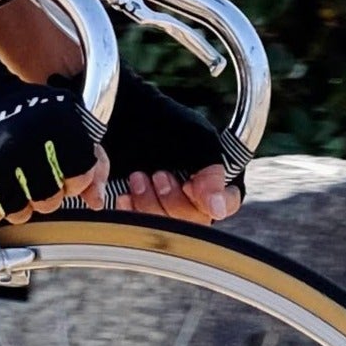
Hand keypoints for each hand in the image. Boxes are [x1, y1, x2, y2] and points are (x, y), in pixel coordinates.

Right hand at [0, 42, 99, 224]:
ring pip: (20, 213)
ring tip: (10, 178)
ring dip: (18, 201)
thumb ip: (89, 157)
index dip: (73, 179)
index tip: (63, 170)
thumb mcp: (63, 117)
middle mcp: (22, 143)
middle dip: (45, 192)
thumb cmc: (19, 107)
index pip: (80, 178)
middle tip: (33, 174)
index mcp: (52, 124)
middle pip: (50, 201)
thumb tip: (96, 200)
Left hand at [104, 77, 242, 226]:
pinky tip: (126, 195)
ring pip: (167, 230)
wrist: (119, 116)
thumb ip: (212, 173)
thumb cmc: (162, 123)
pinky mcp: (140, 215)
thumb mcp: (195, 140)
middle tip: (159, 174)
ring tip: (138, 178)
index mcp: (215, 180)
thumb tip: (219, 211)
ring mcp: (166, 209)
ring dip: (150, 205)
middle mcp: (195, 199)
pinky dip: (132, 214)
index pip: (227, 205)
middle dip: (173, 201)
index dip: (210, 201)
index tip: (189, 184)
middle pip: (194, 223)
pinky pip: (139, 230)